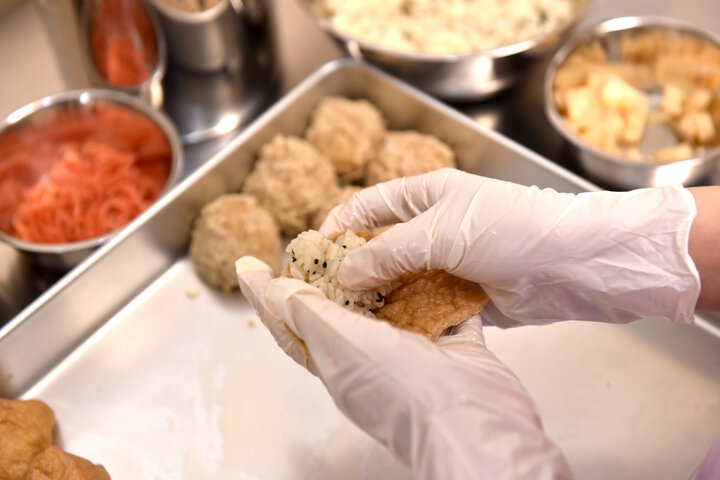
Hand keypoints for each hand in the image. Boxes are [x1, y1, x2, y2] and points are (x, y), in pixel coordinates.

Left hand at [236, 257, 571, 479]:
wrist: (474, 424)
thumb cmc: (403, 395)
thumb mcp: (342, 347)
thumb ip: (309, 315)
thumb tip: (276, 291)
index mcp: (336, 362)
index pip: (290, 324)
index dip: (266, 295)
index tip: (249, 266)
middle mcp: (372, 357)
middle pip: (344, 308)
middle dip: (332, 273)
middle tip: (322, 239)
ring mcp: (415, 352)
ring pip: (397, 304)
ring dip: (390, 274)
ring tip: (379, 239)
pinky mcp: (455, 346)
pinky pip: (446, 307)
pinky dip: (443, 285)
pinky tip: (439, 261)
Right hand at [321, 168, 700, 325]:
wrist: (575, 263)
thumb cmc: (511, 227)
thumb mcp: (440, 230)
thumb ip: (388, 252)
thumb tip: (345, 274)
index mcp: (426, 195)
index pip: (368, 207)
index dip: (338, 227)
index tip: (312, 253)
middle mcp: (434, 227)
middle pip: (381, 249)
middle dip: (354, 271)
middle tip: (326, 297)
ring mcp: (450, 263)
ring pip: (402, 283)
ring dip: (381, 301)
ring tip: (351, 322)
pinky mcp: (466, 296)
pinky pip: (427, 308)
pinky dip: (410, 320)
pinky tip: (389, 336)